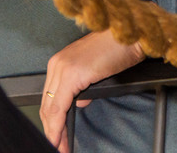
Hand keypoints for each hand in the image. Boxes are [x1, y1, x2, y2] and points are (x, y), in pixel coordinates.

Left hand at [40, 31, 144, 152]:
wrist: (130, 35)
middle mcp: (57, 64)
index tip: (55, 137)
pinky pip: (59, 107)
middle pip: (46, 105)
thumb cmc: (118, 47)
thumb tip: (79, 101)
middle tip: (57, 147)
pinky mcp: (72, 75)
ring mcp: (63, 68)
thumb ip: (82, 86)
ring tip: (60, 146)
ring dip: (54, 131)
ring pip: (50, 108)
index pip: (50, 97)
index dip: (51, 121)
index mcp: (61, 62)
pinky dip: (57, 126)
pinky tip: (60, 137)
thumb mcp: (95, 70)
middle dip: (50, 130)